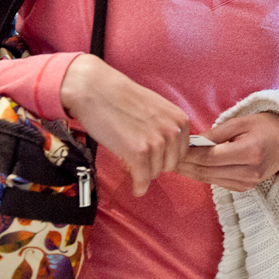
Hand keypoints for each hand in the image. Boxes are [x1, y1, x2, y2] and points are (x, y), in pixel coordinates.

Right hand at [60, 54, 189, 196]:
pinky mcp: (139, 152)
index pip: (182, 153)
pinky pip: (143, 180)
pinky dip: (139, 187)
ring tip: (129, 160)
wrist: (97, 90)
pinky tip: (135, 186)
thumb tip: (170, 151)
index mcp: (180, 119)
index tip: (152, 157)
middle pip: (170, 165)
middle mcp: (173, 130)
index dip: (165, 156)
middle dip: (154, 165)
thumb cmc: (122, 99)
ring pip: (155, 173)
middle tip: (138, 160)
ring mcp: (157, 142)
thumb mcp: (157, 109)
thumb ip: (167, 127)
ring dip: (143, 173)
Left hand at [174, 112, 278, 191]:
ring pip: (209, 179)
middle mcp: (249, 172)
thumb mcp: (242, 122)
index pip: (210, 156)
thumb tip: (192, 142)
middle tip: (165, 156)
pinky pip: (217, 182)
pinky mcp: (245, 188)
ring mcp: (248, 183)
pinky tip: (189, 168)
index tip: (173, 147)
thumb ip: (216, 133)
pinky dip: (202, 175)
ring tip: (172, 162)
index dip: (189, 154)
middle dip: (185, 164)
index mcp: (250, 152)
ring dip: (190, 171)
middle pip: (207, 170)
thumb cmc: (266, 126)